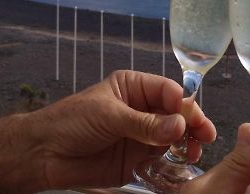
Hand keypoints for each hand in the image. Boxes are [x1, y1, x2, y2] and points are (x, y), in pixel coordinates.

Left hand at [28, 70, 215, 189]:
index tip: (192, 117)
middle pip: (174, 112)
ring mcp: (141, 133)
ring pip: (172, 135)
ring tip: (193, 152)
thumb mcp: (109, 116)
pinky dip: (174, 159)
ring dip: (186, 141)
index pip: (166, 90)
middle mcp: (141, 108)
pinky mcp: (137, 157)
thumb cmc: (72, 121)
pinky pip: (162, 156)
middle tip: (205, 135)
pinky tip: (182, 162)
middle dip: (190, 122)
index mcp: (134, 87)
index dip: (182, 102)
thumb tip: (179, 125)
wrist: (44, 154)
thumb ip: (144, 123)